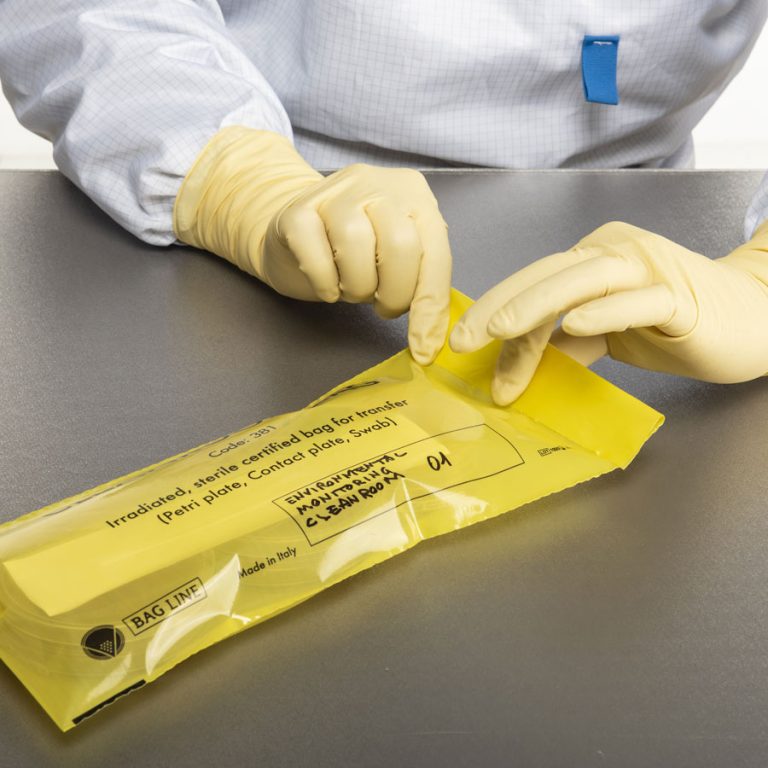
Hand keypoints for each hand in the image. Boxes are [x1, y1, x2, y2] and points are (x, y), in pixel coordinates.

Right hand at [174, 127, 450, 364]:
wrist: (294, 232)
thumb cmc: (355, 253)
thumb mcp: (397, 260)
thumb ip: (421, 281)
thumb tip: (432, 338)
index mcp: (414, 195)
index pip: (435, 251)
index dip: (431, 304)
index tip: (424, 347)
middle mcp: (377, 184)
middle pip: (400, 244)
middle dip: (395, 292)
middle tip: (382, 307)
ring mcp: (334, 192)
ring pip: (355, 243)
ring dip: (357, 285)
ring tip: (352, 290)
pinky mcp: (296, 210)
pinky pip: (314, 252)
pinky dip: (323, 280)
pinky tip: (326, 288)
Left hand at [450, 221, 767, 403]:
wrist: (751, 320)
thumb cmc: (675, 324)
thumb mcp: (606, 334)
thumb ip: (566, 342)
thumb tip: (514, 362)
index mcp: (592, 259)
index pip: (533, 281)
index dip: (494, 309)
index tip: (461, 344)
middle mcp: (614, 253)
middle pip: (547, 275)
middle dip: (499, 307)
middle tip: (463, 342)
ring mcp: (648, 269)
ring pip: (583, 279)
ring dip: (537, 305)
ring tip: (500, 331)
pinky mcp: (679, 295)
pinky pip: (638, 300)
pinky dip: (606, 311)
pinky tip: (575, 326)